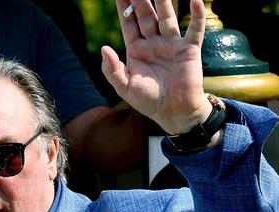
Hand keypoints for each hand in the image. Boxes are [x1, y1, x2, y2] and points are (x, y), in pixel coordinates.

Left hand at [101, 0, 212, 134]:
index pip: (129, 24)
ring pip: (167, 17)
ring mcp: (172, 44)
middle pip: (146, 16)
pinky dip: (196, 14)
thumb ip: (112, 70)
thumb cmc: (148, 101)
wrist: (173, 112)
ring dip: (164, 1)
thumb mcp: (125, 88)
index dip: (124, 9)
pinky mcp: (189, 49)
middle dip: (141, 0)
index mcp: (137, 51)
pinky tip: (194, 0)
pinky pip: (194, 28)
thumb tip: (103, 48)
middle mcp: (154, 43)